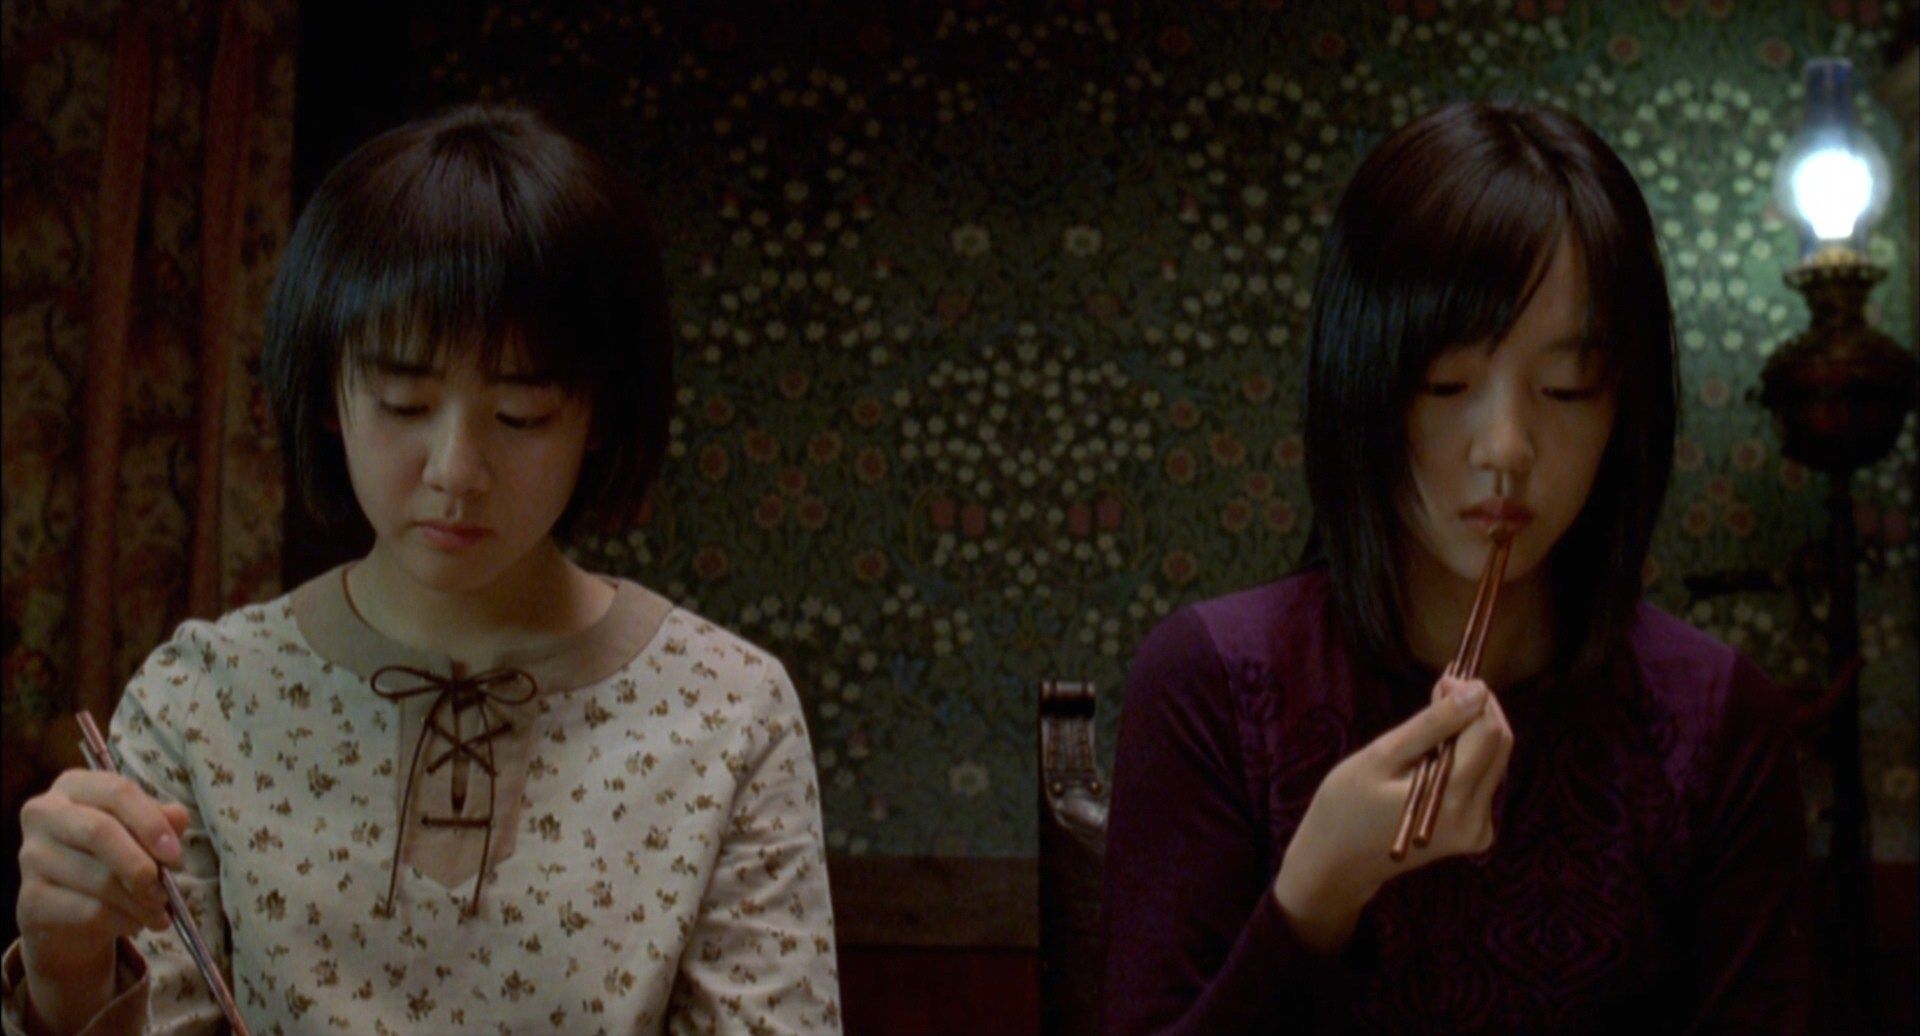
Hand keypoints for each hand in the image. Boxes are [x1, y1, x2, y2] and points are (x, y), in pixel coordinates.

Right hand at [16, 769, 189, 1032]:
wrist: (74, 919)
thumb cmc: (118, 865)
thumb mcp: (145, 840)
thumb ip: (164, 824)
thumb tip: (180, 818)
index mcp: (77, 788)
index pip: (114, 789)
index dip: (149, 819)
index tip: (179, 850)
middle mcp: (43, 815)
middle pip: (98, 830)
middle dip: (142, 860)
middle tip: (170, 884)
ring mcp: (29, 858)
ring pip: (96, 877)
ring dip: (139, 899)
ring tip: (162, 912)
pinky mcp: (28, 901)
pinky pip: (85, 910)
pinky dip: (121, 920)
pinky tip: (138, 925)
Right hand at [1271, 675, 1513, 952]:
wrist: (1335, 864)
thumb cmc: (1345, 806)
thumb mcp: (1381, 756)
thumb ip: (1433, 724)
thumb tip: (1476, 690)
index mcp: (1453, 799)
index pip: (1489, 733)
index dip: (1474, 697)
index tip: (1445, 678)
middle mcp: (1476, 819)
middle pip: (1499, 745)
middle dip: (1477, 710)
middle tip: (1441, 689)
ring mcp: (1478, 830)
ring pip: (1495, 761)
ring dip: (1471, 732)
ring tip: (1433, 719)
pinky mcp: (1474, 834)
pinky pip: (1482, 781)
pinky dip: (1466, 757)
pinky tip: (1434, 753)